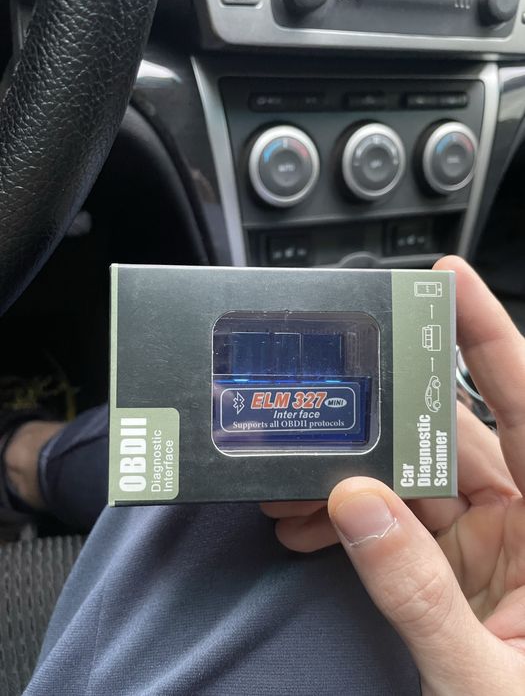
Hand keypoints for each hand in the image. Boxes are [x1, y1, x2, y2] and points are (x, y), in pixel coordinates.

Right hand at [261, 256, 524, 694]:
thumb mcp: (481, 679)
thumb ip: (418, 593)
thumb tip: (357, 504)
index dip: (488, 336)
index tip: (446, 282)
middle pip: (448, 436)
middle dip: (377, 417)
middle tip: (325, 393)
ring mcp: (487, 541)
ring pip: (411, 477)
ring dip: (348, 474)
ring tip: (293, 485)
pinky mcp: (452, 564)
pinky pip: (396, 519)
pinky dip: (348, 519)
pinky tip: (307, 526)